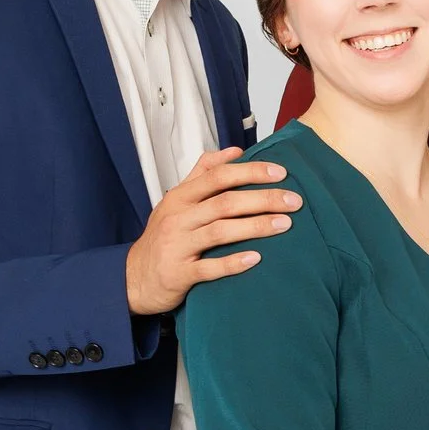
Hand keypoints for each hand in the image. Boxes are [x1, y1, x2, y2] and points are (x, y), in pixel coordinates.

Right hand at [125, 148, 301, 314]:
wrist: (134, 278)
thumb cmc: (164, 236)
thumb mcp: (176, 201)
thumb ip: (203, 173)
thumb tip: (234, 151)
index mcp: (180, 197)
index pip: (217, 176)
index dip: (250, 172)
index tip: (281, 172)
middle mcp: (178, 218)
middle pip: (224, 203)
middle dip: (263, 199)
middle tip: (294, 201)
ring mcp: (177, 246)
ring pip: (220, 232)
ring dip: (255, 227)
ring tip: (285, 224)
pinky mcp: (179, 274)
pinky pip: (209, 268)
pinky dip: (232, 263)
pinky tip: (256, 259)